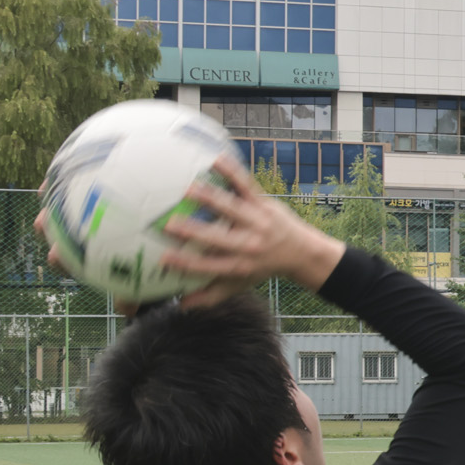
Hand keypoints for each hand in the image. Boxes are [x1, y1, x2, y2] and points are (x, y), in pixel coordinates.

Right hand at [147, 156, 344, 306]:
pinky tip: (216, 159)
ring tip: (188, 189)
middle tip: (168, 224)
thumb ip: (210, 295)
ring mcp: (257, 222)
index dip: (186, 264)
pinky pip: (247, 186)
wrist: (302, 253)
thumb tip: (180, 305)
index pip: (209, 266)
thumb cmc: (262, 268)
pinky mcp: (264, 204)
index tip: (162, 259)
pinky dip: (233, 173)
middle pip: (218, 238)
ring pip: (233, 208)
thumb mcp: (239, 285)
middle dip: (194, 232)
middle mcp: (248, 244)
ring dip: (211, 199)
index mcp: (239, 265)